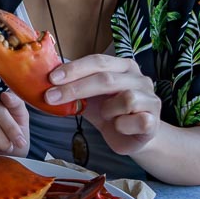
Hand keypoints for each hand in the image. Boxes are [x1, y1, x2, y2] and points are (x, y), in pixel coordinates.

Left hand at [45, 55, 160, 155]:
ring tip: (106, 115)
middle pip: (107, 78)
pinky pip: (137, 120)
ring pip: (126, 98)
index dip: (74, 69)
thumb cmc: (111, 113)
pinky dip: (123, 125)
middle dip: (76, 88)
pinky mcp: (154, 120)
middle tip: (51, 97)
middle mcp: (140, 78)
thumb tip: (46, 80)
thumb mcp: (90, 98)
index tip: (51, 78)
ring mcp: (150, 98)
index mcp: (123, 67)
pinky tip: (119, 126)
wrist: (133, 137)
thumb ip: (75, 87)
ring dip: (108, 110)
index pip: (98, 61)